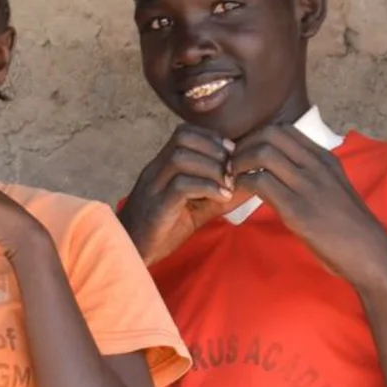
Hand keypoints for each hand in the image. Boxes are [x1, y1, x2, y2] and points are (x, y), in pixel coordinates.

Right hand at [121, 126, 239, 264]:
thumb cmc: (164, 229)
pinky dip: (207, 187)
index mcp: (162, 166)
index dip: (211, 137)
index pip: (184, 133)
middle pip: (182, 138)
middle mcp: (155, 171)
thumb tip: (251, 185)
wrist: (134, 253)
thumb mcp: (196, 206)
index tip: (232, 152)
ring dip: (212, 167)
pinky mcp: (157, 207)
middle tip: (232, 168)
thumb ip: (218, 193)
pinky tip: (222, 197)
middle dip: (214, 148)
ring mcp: (154, 187)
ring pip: (181, 157)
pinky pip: (180, 186)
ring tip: (228, 184)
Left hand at [231, 126, 386, 292]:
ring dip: (239, 163)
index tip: (245, 153)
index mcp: (325, 159)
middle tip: (232, 163)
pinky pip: (260, 183)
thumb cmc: (349, 226)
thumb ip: (311, 176)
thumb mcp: (333, 189)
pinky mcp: (297, 209)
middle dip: (244, 145)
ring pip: (263, 153)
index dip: (257, 137)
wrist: (368, 252)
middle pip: (270, 134)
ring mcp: (307, 186)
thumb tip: (283, 173)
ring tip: (231, 177)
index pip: (284, 130)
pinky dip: (242, 184)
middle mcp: (316, 165)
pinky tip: (237, 194)